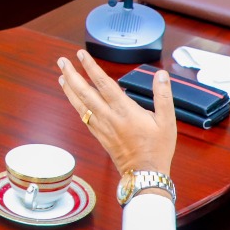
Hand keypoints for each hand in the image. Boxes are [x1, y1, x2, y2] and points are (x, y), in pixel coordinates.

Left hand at [57, 50, 175, 176]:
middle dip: (72, 75)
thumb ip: (163, 96)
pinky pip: (83, 117)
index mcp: (125, 111)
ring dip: (69, 89)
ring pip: (80, 105)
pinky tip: (72, 99)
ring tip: (61, 76)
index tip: (81, 55)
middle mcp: (109, 117)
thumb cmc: (158, 148)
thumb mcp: (168, 121)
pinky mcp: (100, 136)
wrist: (145, 175)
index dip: (91, 68)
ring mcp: (102, 127)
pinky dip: (75, 105)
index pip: (104, 84)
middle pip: (85, 93)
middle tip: (62, 61)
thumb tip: (161, 74)